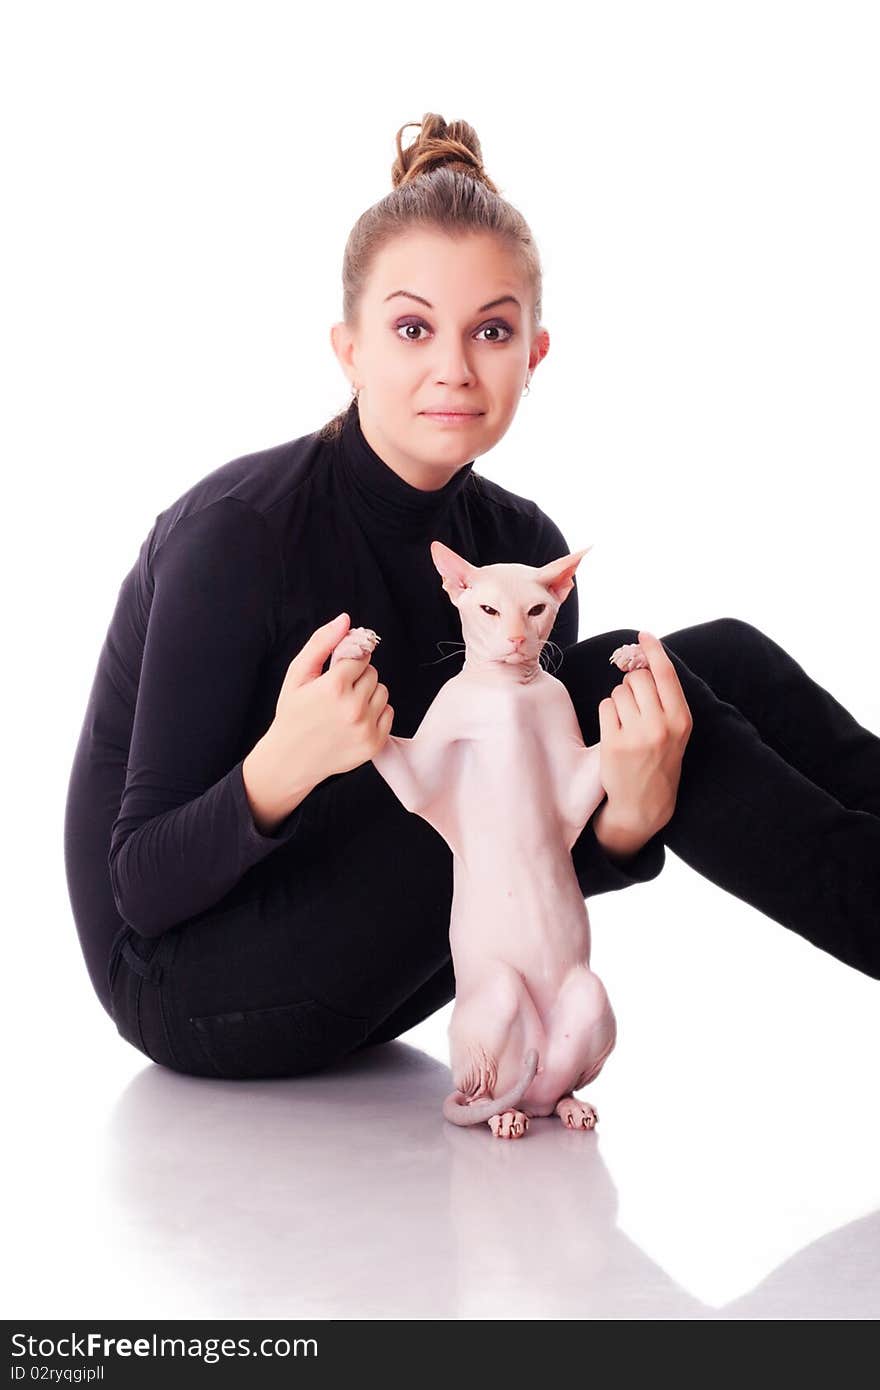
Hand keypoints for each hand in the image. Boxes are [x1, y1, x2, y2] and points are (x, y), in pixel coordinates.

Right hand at [270, 613, 393, 785]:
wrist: (290, 760)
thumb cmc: (292, 714)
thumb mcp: (298, 674)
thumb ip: (322, 643)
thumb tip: (345, 620)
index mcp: (334, 686)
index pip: (361, 656)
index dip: (348, 663)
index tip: (336, 673)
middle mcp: (353, 707)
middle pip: (373, 673)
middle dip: (357, 678)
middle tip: (337, 694)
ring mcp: (366, 727)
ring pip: (383, 692)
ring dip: (368, 694)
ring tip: (345, 707)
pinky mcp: (374, 743)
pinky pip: (389, 713)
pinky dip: (375, 713)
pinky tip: (354, 721)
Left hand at [597, 630, 692, 837]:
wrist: (644, 806)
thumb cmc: (659, 761)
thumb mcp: (675, 731)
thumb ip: (664, 699)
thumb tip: (642, 661)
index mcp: (681, 719)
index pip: (666, 674)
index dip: (653, 650)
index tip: (643, 635)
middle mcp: (662, 725)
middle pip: (638, 678)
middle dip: (631, 683)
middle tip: (634, 704)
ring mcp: (638, 734)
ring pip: (619, 691)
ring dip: (618, 700)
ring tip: (626, 724)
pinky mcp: (614, 743)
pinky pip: (605, 707)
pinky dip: (607, 714)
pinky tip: (614, 732)